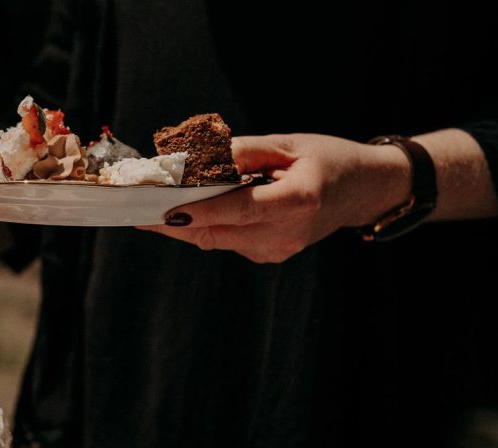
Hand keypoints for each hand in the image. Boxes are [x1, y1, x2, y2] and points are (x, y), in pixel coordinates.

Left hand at [139, 134, 411, 262]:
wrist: (364, 190)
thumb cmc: (327, 159)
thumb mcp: (288, 143)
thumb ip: (242, 152)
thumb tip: (196, 161)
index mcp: (298, 201)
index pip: (237, 210)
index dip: (197, 211)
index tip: (160, 209)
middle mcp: (286, 233)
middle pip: (216, 231)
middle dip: (172, 220)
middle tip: (134, 207)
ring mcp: (277, 249)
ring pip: (215, 238)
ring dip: (183, 222)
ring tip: (149, 204)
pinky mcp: (269, 255)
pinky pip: (225, 240)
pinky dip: (204, 224)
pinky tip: (187, 209)